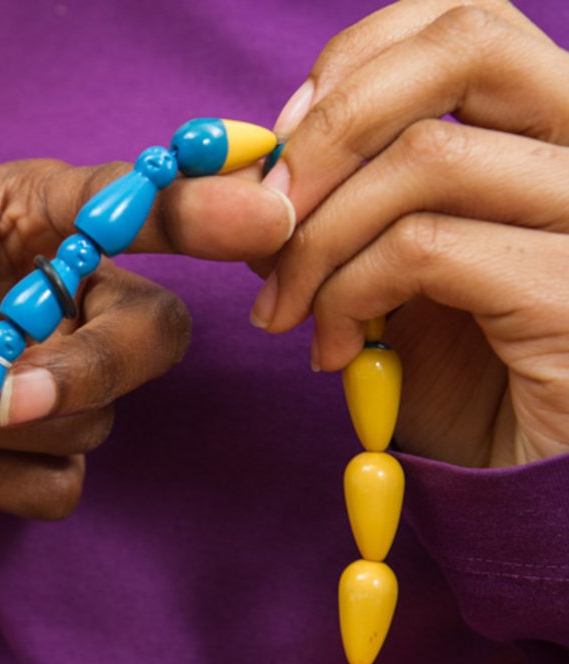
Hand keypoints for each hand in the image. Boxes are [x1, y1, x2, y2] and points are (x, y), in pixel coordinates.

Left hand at [0, 160, 293, 517]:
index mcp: (33, 216)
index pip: (133, 205)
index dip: (202, 210)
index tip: (262, 216)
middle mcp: (59, 296)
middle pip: (151, 335)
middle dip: (93, 371)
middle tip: (8, 391)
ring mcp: (43, 376)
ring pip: (95, 420)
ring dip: (12, 428)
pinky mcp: (18, 448)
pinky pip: (57, 484)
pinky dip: (0, 483)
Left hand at [255, 0, 568, 466]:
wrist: (529, 489)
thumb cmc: (467, 381)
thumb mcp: (395, 273)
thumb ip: (344, 206)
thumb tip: (253, 170)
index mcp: (554, 132)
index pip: (466, 21)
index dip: (356, 63)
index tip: (283, 145)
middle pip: (468, 43)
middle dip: (333, 126)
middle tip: (268, 212)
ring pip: (428, 158)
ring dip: (318, 237)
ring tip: (288, 310)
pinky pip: (425, 249)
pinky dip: (348, 293)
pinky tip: (337, 350)